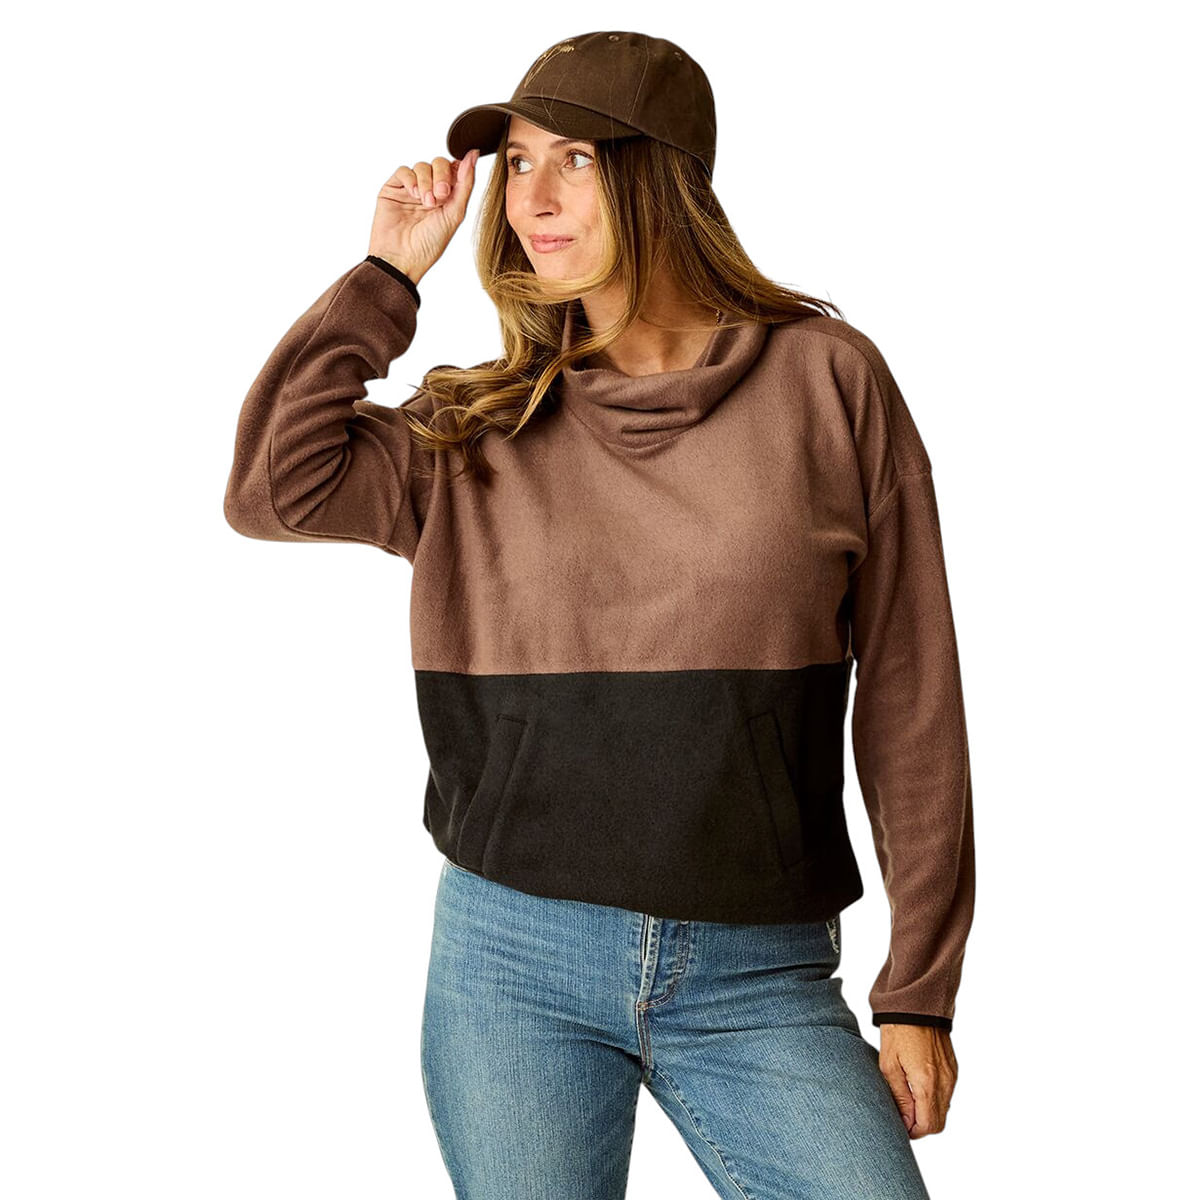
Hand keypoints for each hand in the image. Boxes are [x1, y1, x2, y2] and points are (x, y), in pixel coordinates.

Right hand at [367, 148, 479, 287]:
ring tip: (426, 202)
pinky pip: (404, 170)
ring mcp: (411, 189)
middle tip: (441, 195)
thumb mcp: (455, 214)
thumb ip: (465, 183)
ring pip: (422, 166)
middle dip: (442, 176)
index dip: (457, 170)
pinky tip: (414, 194)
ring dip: (427, 181)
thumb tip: (473, 154)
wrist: (402, 258)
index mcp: (448, 198)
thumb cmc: (429, 244)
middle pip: (439, 163)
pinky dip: (411, 179)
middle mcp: (430, 191)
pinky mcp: (393, 189)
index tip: (456, 182)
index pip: (455, 170)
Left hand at [877, 1023, 957, 1137]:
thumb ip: (900, 1097)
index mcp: (927, 1083)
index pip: (927, 1126)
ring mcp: (952, 1076)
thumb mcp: (889, 1065)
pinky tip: (918, 1085)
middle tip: (902, 1113)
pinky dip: (934, 1098)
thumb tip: (905, 1122)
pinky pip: (946, 1095)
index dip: (912, 1130)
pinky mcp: (953, 1069)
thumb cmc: (897, 1032)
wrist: (917, 1004)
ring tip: (908, 1097)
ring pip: (944, 1110)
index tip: (898, 1122)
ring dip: (927, 1112)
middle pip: (938, 1123)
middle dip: (920, 1124)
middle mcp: (945, 1083)